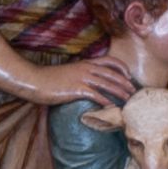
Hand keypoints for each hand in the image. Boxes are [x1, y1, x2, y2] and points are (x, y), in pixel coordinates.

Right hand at [0, 45, 139, 106]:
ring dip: (120, 92)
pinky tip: (112, 107)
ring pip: (108, 84)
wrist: (34, 80)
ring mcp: (82, 78)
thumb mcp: (68, 72)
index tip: (128, 75)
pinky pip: (96, 95)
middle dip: (125, 83)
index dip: (122, 68)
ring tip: (128, 100)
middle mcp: (86, 68)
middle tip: (133, 91)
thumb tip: (88, 83)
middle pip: (113, 74)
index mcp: (85, 63)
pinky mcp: (77, 89)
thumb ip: (80, 74)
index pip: (110, 61)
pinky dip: (106, 101)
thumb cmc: (49, 78)